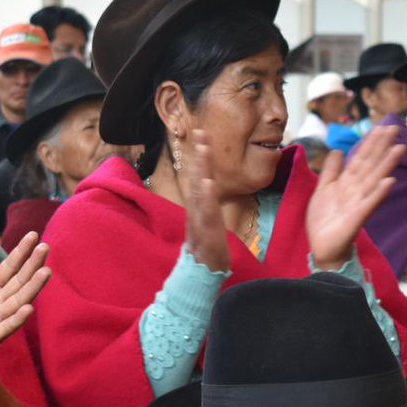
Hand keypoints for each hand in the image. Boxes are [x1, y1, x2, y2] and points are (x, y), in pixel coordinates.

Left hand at [0, 233, 50, 391]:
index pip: (10, 267)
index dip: (20, 252)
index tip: (33, 235)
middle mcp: (0, 302)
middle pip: (19, 281)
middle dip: (32, 265)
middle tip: (45, 247)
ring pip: (18, 301)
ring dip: (32, 288)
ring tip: (46, 272)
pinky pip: (6, 327)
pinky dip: (17, 319)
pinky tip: (28, 309)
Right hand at [184, 129, 230, 272]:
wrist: (202, 274)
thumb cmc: (207, 248)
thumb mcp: (208, 222)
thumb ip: (207, 204)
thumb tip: (208, 187)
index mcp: (199, 205)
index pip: (201, 176)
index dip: (202, 156)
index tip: (203, 133)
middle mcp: (197, 209)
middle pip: (198, 177)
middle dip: (200, 154)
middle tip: (202, 132)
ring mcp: (200, 219)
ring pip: (200, 191)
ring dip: (202, 169)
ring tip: (204, 150)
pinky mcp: (206, 231)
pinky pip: (206, 212)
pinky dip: (206, 197)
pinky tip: (208, 183)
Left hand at [306, 125, 404, 269]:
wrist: (322, 247)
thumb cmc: (325, 220)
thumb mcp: (323, 190)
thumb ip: (331, 171)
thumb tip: (337, 150)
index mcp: (348, 182)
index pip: (361, 158)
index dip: (371, 143)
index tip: (382, 127)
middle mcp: (356, 190)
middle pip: (371, 165)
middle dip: (382, 147)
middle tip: (395, 129)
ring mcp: (359, 203)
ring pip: (374, 180)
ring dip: (387, 165)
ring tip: (399, 149)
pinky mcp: (357, 218)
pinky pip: (369, 204)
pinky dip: (379, 193)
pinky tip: (389, 182)